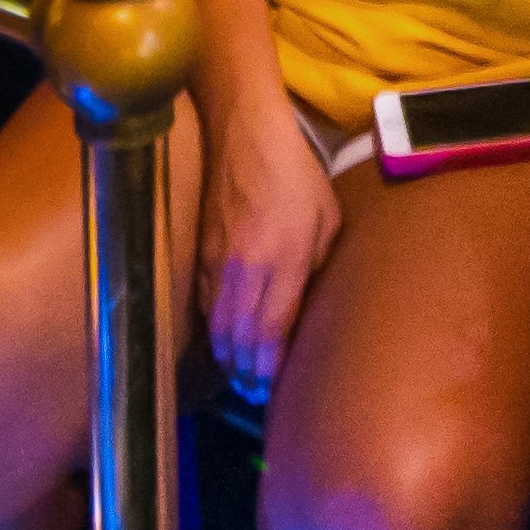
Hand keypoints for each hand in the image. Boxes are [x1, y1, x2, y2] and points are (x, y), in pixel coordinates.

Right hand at [198, 101, 342, 400]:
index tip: (272, 388)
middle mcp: (248, 268)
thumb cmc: (295, 173)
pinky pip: (205, 304)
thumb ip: (320, 264)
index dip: (270, 366)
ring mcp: (219, 262)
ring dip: (228, 357)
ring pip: (219, 325)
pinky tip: (220, 343)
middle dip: (247, 371)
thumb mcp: (328, 218)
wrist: (244, 135)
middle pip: (242, 337)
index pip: (273, 329)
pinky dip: (212, 330)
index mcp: (285, 259)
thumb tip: (308, 302)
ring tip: (238, 379)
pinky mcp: (201, 253)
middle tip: (254, 394)